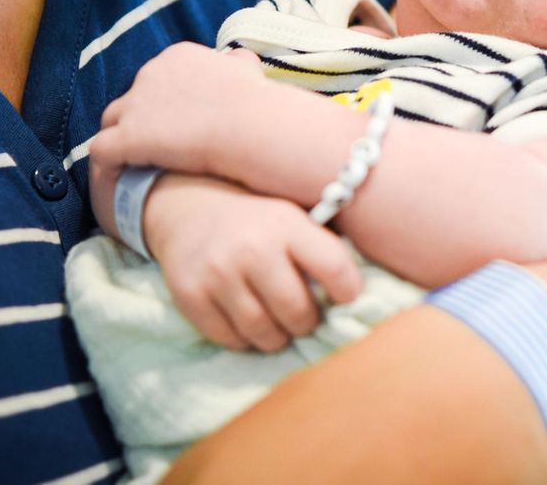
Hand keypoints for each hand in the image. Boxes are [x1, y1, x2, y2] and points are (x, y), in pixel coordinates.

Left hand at [90, 43, 268, 225]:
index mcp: (177, 57)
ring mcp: (135, 105)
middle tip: (156, 148)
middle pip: (130, 99)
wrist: (252, 126)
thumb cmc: (256, 104)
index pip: (155, 80)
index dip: (161, 105)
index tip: (173, 125)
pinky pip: (102, 150)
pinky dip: (109, 165)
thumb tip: (240, 60)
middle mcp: (150, 73)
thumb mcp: (247, 71)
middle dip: (140, 122)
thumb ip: (237, 64)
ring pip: (112, 122)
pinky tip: (122, 180)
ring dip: (122, 141)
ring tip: (135, 165)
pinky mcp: (127, 137)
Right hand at [145, 173, 363, 351]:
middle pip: (298, 312)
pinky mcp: (190, 294)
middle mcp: (252, 248)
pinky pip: (231, 339)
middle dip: (306, 322)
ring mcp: (218, 272)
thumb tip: (359, 298)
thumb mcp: (292, 216)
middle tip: (303, 316)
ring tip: (278, 323)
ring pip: (265, 333)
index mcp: (286, 224)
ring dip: (278, 336)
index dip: (348, 291)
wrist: (187, 207)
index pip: (334, 268)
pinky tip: (247, 320)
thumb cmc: (256, 220)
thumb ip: (322, 248)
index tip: (343, 297)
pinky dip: (245, 338)